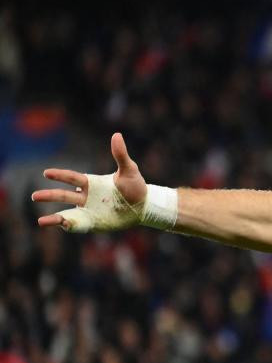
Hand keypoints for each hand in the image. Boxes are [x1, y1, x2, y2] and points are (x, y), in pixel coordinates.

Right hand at [32, 133, 147, 231]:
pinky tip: (62, 227)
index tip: (46, 173)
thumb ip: (120, 155)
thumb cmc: (136, 186)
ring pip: (67, 213)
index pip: (72, 178)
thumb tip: (117, 135)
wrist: (145, 206)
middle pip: (64, 196)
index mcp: (91, 183)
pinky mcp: (94, 223)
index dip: (60, 175)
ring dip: (54, 217)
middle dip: (49, 196)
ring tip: (40, 222)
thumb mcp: (129, 170)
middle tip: (34, 196)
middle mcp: (86, 197)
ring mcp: (88, 211)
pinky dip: (69, 226)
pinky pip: (79, 225)